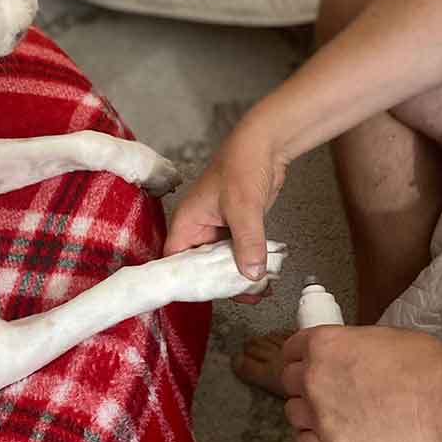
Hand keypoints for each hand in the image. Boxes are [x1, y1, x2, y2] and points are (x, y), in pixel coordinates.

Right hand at [163, 113, 288, 291]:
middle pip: (201, 267)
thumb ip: (247, 242)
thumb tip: (251, 274)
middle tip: (242, 296)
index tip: (204, 296)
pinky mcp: (235, 228)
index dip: (186, 280)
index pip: (176, 260)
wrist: (265, 144)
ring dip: (237, 277)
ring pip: (221, 263)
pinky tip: (264, 278)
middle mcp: (198, 228)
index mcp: (187, 221)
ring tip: (258, 292)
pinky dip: (248, 265)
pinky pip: (237, 253)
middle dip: (220, 284)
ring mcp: (217, 229)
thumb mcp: (244, 207)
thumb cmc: (243, 165)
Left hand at [281, 325, 441, 441]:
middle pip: (289, 381)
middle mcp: (313, 377)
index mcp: (323, 344)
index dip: (301, 357)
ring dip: (308, 413)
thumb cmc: (425, 366)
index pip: (291, 349)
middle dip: (305, 384)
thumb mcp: (378, 338)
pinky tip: (328, 438)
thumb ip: (348, 346)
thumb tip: (342, 355)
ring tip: (332, 416)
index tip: (308, 364)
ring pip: (293, 413)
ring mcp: (320, 415)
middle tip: (327, 392)